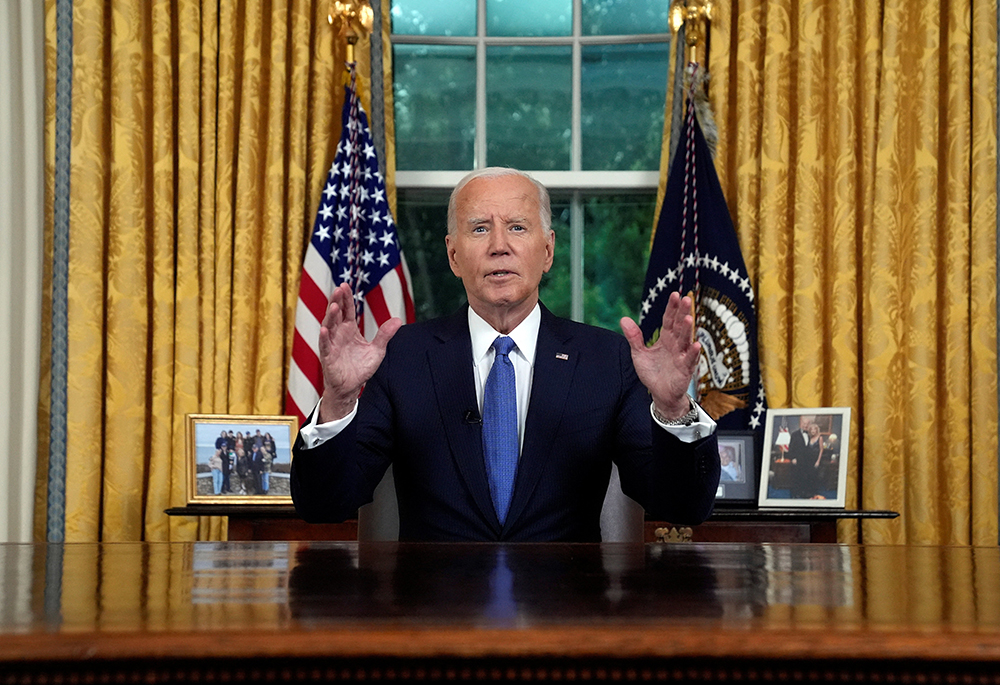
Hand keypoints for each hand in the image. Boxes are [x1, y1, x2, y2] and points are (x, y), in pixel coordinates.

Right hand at [317, 283, 401, 421]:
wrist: (352, 387)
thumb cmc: (361, 368)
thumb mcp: (377, 350)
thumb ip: (385, 335)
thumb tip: (398, 320)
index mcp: (349, 329)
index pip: (347, 310)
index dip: (346, 298)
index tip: (345, 285)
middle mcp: (339, 333)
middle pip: (337, 314)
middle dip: (337, 301)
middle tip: (339, 289)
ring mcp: (332, 344)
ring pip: (329, 326)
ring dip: (331, 316)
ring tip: (334, 306)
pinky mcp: (328, 357)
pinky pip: (324, 345)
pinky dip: (324, 337)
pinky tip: (324, 329)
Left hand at [620, 291, 700, 419]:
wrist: (659, 394)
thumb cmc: (652, 372)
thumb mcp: (639, 354)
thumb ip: (634, 337)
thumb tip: (623, 319)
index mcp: (666, 338)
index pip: (669, 320)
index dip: (672, 308)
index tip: (675, 294)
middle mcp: (676, 344)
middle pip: (679, 326)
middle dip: (682, 313)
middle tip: (686, 299)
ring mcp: (682, 356)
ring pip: (685, 340)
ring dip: (687, 330)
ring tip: (688, 318)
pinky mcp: (685, 369)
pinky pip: (690, 360)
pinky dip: (692, 353)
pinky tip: (695, 344)